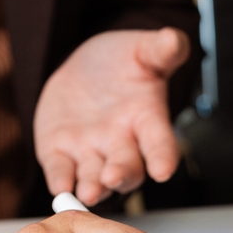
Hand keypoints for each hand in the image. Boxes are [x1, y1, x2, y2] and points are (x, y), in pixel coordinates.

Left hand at [34, 28, 189, 205]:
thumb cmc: (124, 62)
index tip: (163, 170)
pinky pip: (61, 171)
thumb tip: (173, 39)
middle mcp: (121, 143)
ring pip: (94, 177)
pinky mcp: (61, 153)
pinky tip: (59, 186)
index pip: (160, 143)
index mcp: (147, 120)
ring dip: (92, 187)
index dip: (163, 157)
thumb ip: (162, 49)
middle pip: (127, 168)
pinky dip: (60, 179)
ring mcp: (91, 152)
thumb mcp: (143, 50)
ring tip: (88, 193)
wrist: (87, 68)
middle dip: (121, 175)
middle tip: (113, 178)